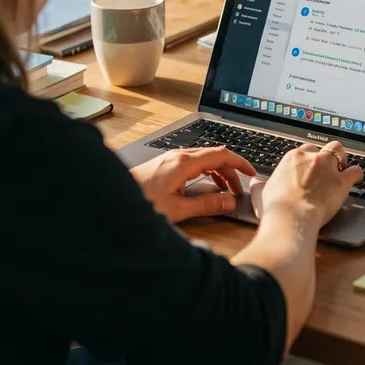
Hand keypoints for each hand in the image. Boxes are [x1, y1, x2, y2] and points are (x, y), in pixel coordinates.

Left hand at [131, 147, 256, 222]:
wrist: (113, 199)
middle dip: (230, 173)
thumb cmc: (141, 203)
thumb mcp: (179, 209)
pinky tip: (204, 188)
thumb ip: (207, 205)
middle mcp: (178, 156)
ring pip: (203, 160)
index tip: (251, 173)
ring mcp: (171, 159)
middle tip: (237, 192)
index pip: (221, 155)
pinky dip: (205, 174)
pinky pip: (192, 164)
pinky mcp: (165, 166)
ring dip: (218, 174)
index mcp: (184, 163)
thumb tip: (229, 202)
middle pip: (214, 157)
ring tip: (224, 193)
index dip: (240, 163)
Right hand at [255, 142, 362, 229]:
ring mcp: (328, 168)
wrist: (291, 217)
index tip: (309, 169)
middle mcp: (311, 158)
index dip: (308, 160)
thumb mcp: (261, 193)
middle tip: (327, 168)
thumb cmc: (276, 207)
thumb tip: (254, 182)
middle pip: (323, 147)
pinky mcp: (341, 181)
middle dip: (327, 155)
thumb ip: (259, 185)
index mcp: (292, 158)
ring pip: (339, 151)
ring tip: (342, 169)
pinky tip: (356, 179)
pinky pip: (355, 171)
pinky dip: (357, 174)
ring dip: (342, 159)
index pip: (304, 151)